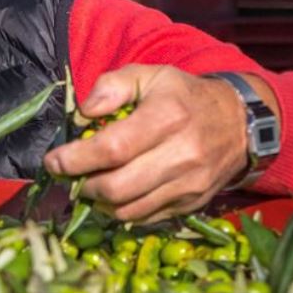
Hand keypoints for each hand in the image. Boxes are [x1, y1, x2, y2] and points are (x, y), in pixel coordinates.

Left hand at [42, 64, 268, 221]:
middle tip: (68, 176)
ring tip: (87, 185)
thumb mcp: (148, 75)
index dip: (76, 159)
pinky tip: (113, 194)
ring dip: (99, 202)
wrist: (239, 123)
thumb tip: (83, 114)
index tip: (53, 161)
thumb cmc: (183, 95)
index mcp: (167, 116)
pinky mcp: (192, 204)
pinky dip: (122, 210)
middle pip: (118, 187)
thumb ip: (111, 86)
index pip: (114, 148)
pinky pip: (147, 218)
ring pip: (130, 210)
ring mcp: (190, 184)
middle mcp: (182, 154)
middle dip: (83, 186)